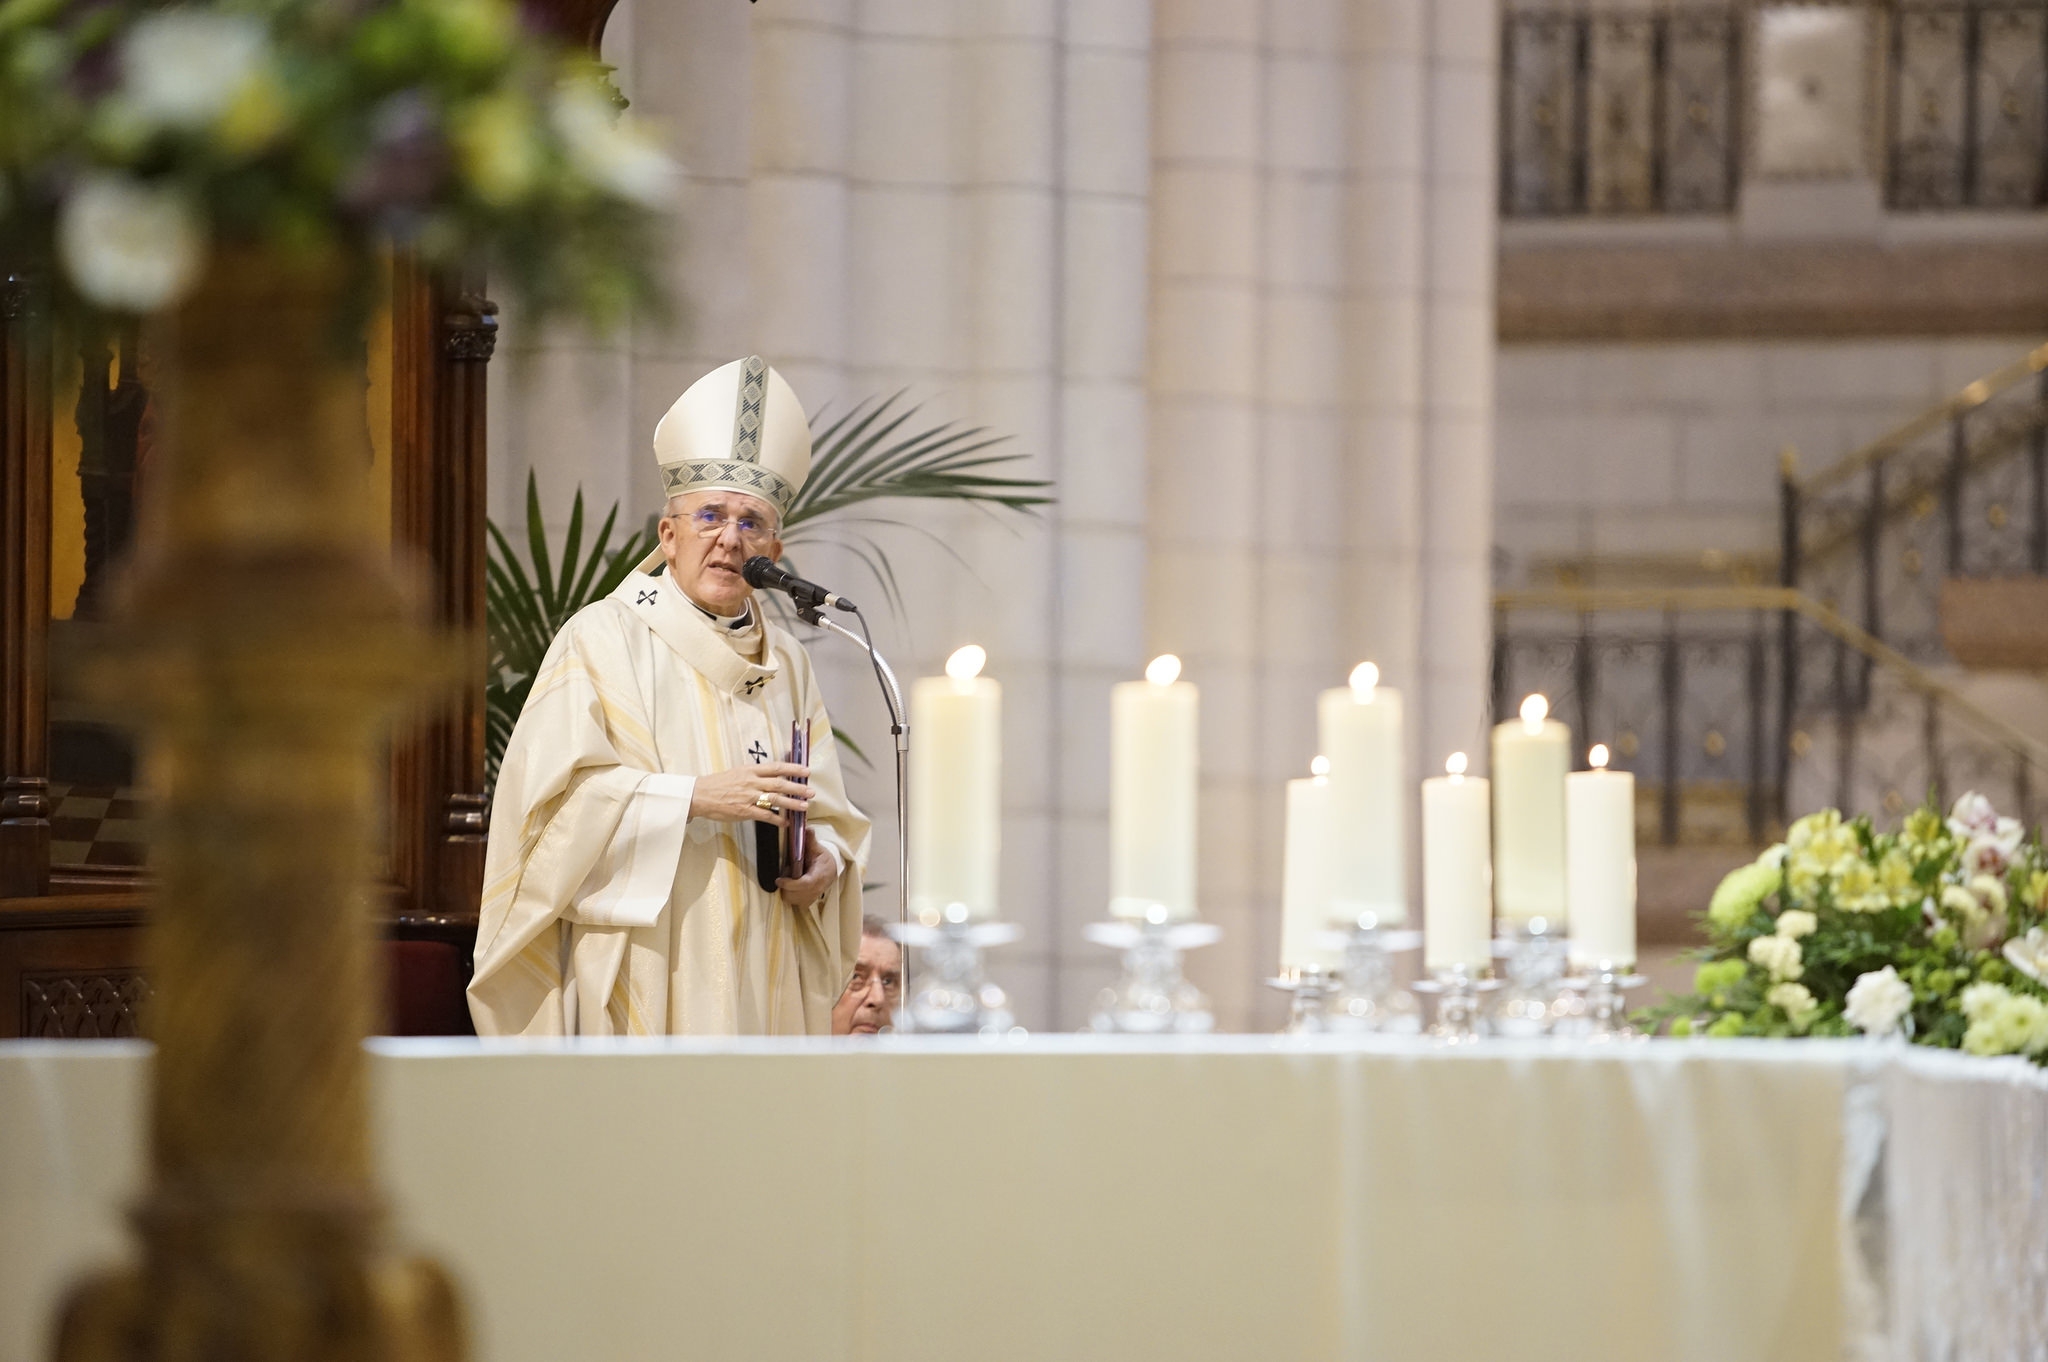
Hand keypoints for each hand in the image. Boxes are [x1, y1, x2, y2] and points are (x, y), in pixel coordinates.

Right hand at [688, 763, 812, 825]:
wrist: (700, 795)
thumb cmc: (718, 784)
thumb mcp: (737, 773)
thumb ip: (754, 774)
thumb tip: (772, 776)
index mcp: (750, 770)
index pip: (776, 767)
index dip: (793, 769)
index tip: (806, 771)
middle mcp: (752, 782)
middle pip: (780, 784)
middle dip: (797, 788)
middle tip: (811, 792)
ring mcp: (749, 797)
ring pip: (776, 800)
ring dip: (792, 803)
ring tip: (805, 806)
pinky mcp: (744, 811)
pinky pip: (765, 816)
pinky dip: (777, 820)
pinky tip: (786, 823)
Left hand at [778, 833, 836, 907]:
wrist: (831, 870)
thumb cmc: (823, 859)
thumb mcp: (818, 848)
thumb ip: (811, 840)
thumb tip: (808, 828)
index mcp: (818, 876)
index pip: (804, 884)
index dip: (790, 884)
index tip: (779, 879)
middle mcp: (816, 890)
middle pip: (794, 894)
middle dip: (786, 886)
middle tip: (787, 873)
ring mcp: (811, 897)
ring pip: (792, 900)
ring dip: (786, 890)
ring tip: (790, 879)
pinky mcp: (807, 902)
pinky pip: (793, 902)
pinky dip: (789, 895)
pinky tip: (792, 886)